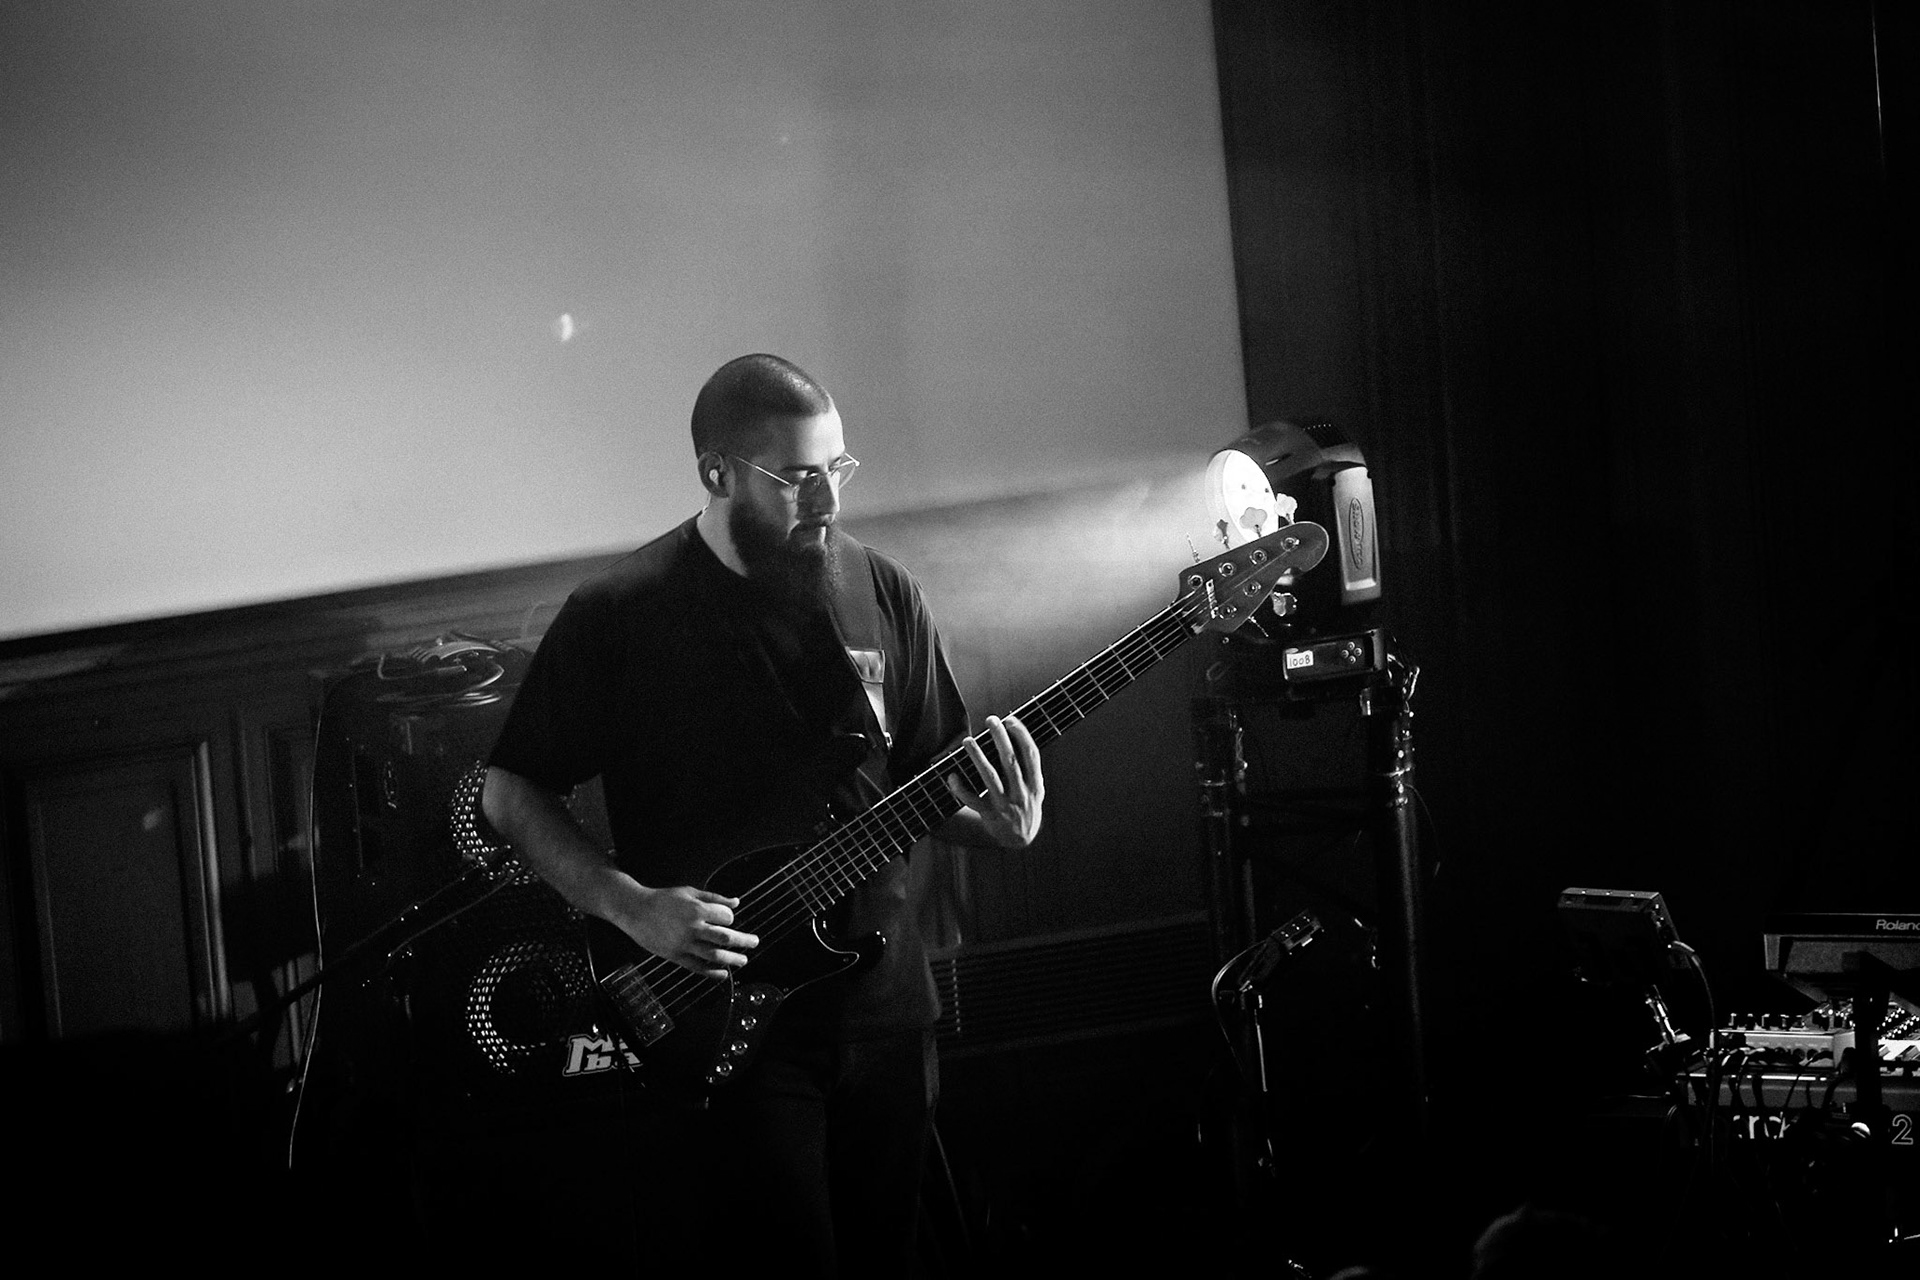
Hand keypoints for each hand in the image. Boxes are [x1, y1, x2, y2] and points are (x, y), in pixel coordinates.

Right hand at [613, 883, 758, 979]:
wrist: (635, 910)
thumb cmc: (663, 899)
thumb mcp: (689, 892)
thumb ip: (714, 897)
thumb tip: (736, 902)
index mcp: (697, 909)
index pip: (726, 918)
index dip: (731, 919)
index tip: (729, 920)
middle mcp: (692, 928)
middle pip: (725, 938)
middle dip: (743, 941)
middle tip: (754, 942)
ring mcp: (684, 944)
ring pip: (714, 956)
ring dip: (732, 960)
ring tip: (743, 960)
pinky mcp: (675, 956)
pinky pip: (697, 967)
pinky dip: (712, 972)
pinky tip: (723, 974)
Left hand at [945, 714, 1044, 848]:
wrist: (1019, 839)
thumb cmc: (1024, 805)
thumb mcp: (1035, 789)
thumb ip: (1029, 768)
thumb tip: (1015, 736)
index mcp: (1035, 784)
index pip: (1031, 755)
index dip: (1022, 736)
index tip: (1010, 720)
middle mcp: (1022, 794)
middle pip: (1010, 762)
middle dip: (1000, 739)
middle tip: (991, 720)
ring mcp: (1005, 805)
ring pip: (990, 778)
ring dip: (978, 757)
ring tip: (968, 740)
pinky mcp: (990, 815)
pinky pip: (973, 800)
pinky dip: (961, 788)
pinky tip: (952, 775)